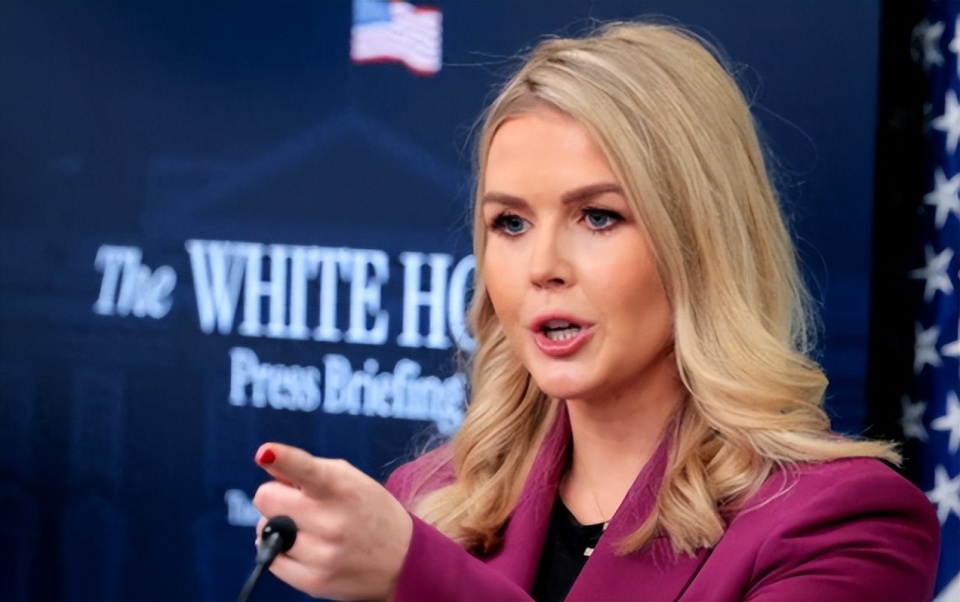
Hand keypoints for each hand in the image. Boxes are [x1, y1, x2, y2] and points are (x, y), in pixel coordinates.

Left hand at [251, 443, 412, 600]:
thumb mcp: (350, 480)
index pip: (306, 470)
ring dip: (277, 525)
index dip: (283, 459)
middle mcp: (332, 522)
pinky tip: (301, 546)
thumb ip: (307, 468)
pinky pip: (270, 559)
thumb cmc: (368, 510)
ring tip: (306, 528)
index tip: (265, 453)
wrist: (403, 560)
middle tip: (297, 503)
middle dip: (276, 496)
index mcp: (342, 489)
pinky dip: (279, 550)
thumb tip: (266, 464)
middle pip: (266, 499)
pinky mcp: (313, 582)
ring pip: (264, 530)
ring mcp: (321, 555)